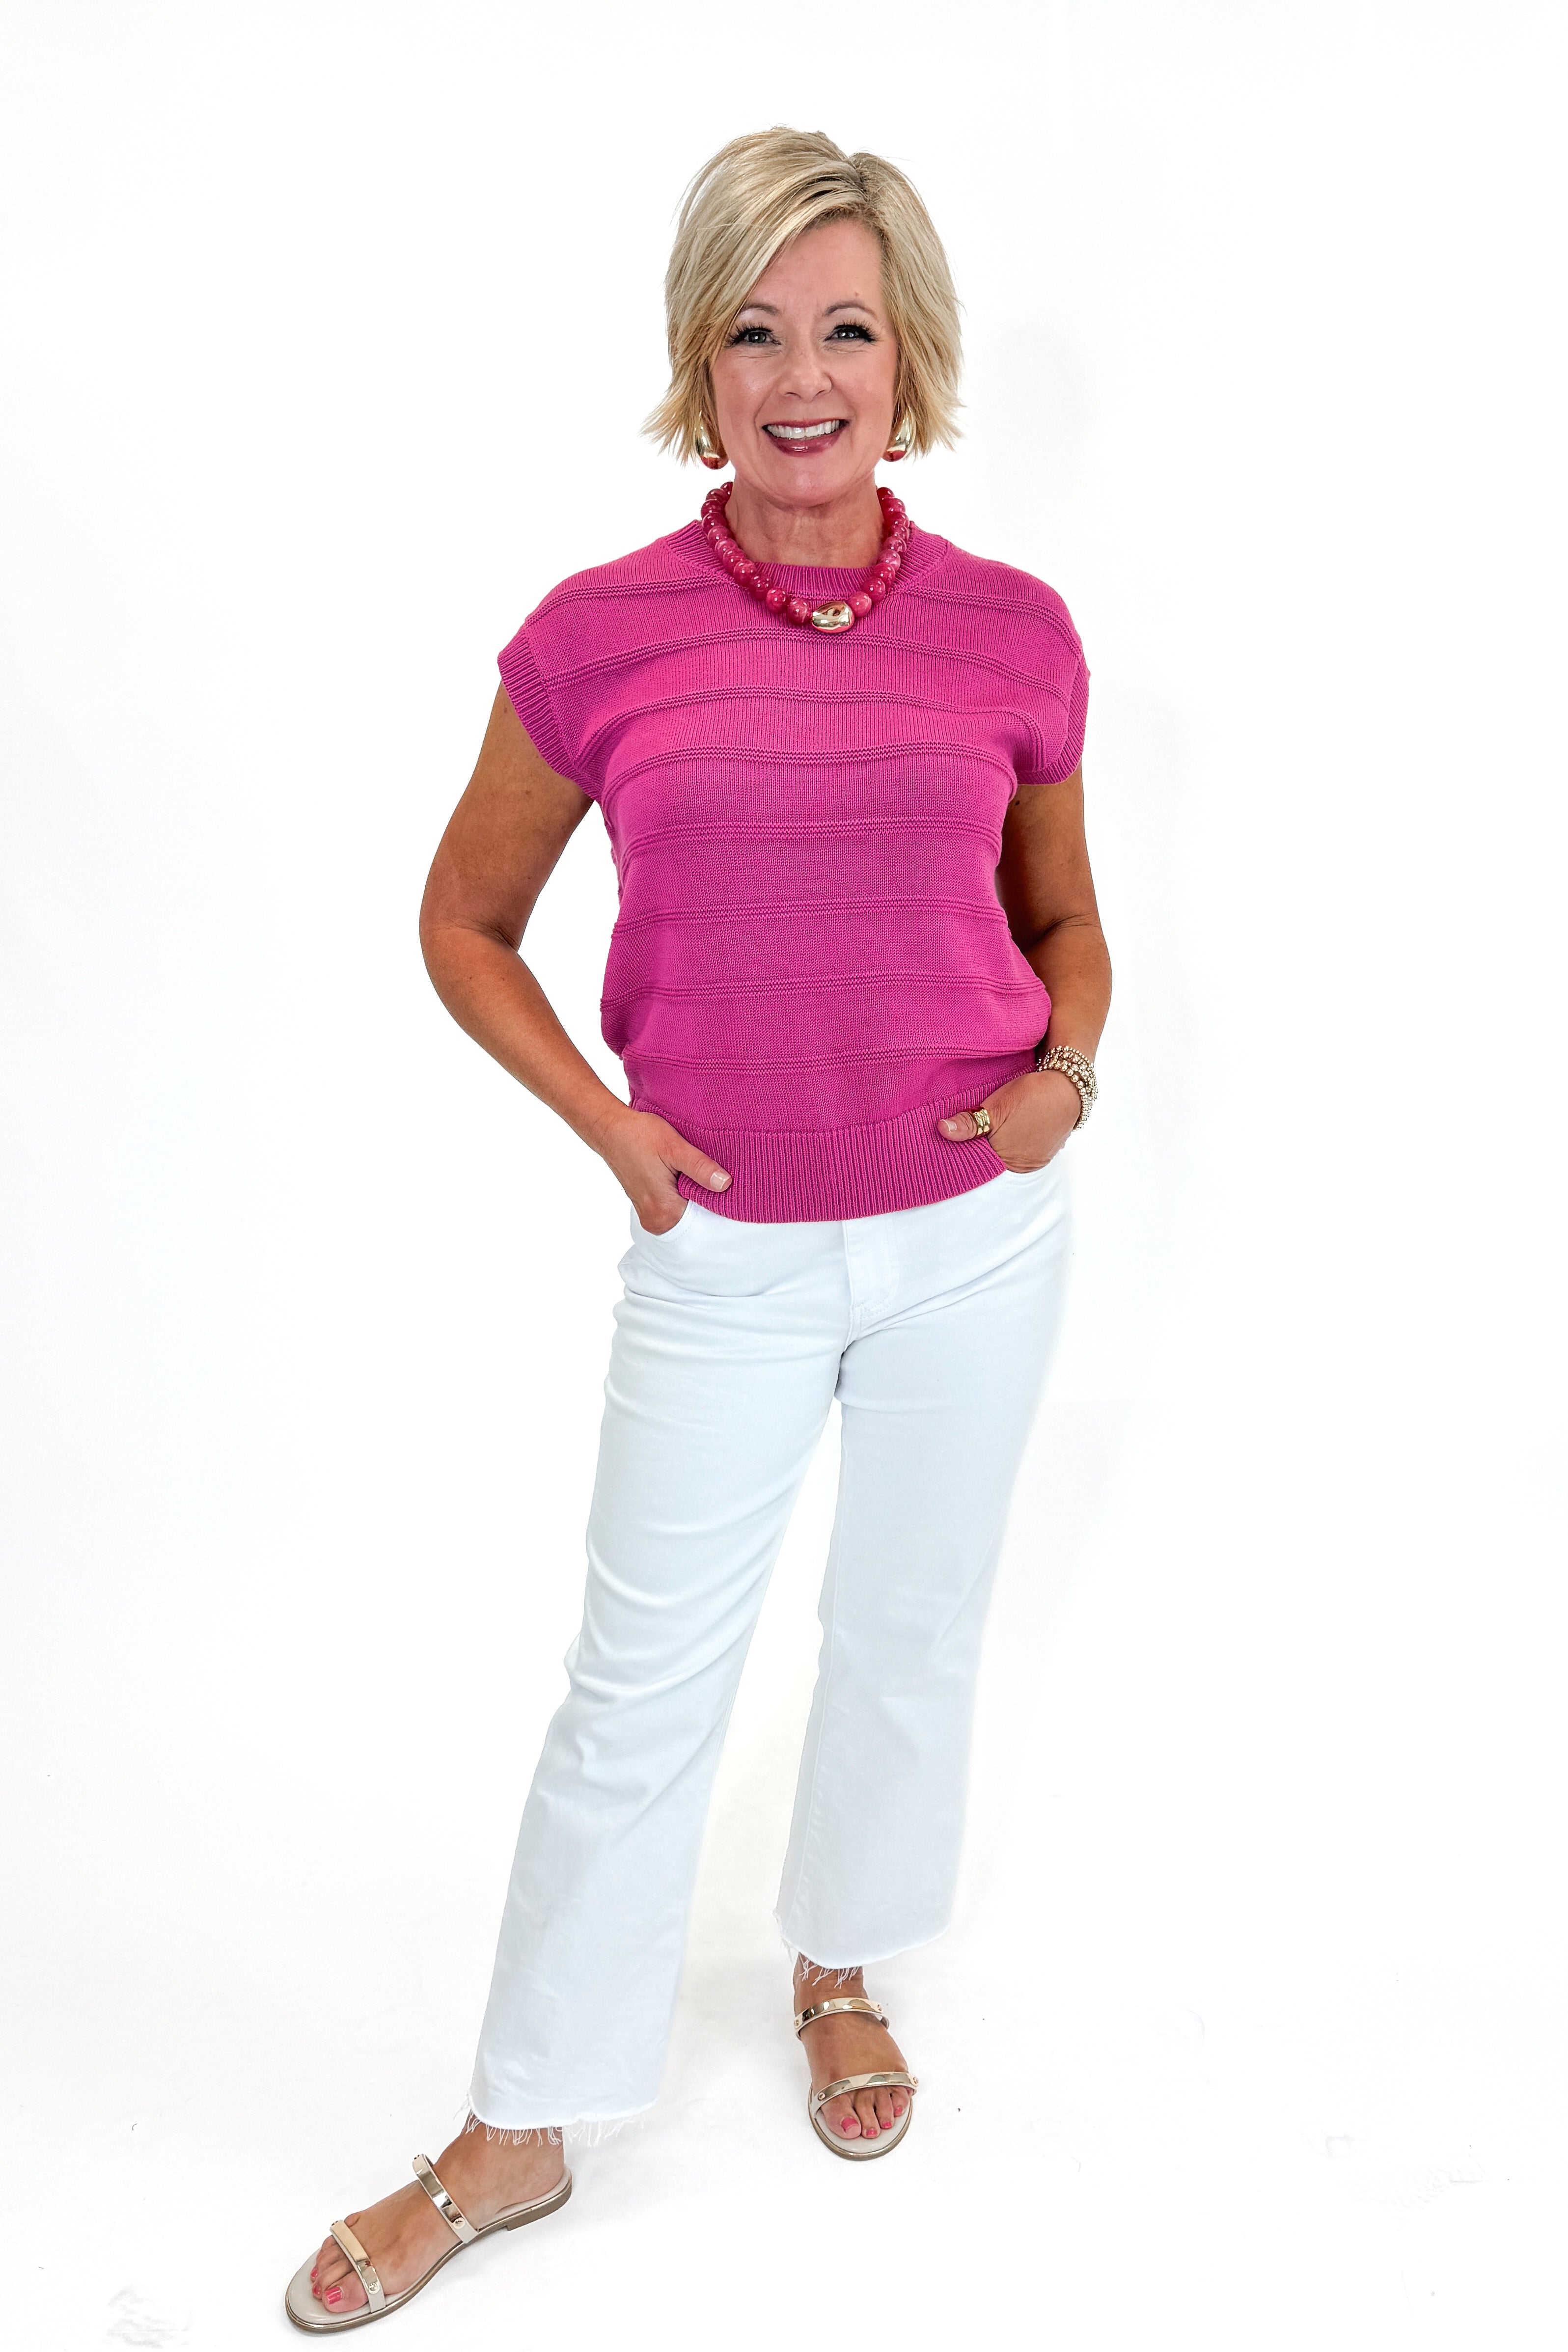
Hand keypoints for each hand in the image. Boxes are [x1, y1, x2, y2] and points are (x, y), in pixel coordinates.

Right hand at [592, 1106, 730, 1233]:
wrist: (611, 1129)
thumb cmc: (640, 1136)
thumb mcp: (675, 1148)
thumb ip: (701, 1168)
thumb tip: (725, 1184)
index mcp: (664, 1212)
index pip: (705, 1218)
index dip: (718, 1199)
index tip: (724, 1181)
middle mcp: (655, 1220)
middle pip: (696, 1217)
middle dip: (706, 1196)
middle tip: (711, 1172)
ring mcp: (650, 1214)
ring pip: (686, 1210)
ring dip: (694, 1193)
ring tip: (693, 1170)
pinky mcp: (648, 1206)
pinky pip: (675, 1206)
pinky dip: (683, 1192)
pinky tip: (683, 1174)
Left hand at [938, 1069, 1079, 1171]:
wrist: (1069, 1086)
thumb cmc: (1031, 1097)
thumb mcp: (995, 1108)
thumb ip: (968, 1124)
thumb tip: (942, 1130)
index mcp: (1006, 1161)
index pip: (977, 1163)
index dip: (964, 1151)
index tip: (953, 1141)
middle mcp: (1022, 1166)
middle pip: (993, 1161)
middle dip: (980, 1148)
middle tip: (968, 1132)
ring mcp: (1037, 1159)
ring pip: (1008, 1155)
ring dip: (999, 1144)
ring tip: (991, 1129)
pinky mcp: (1047, 1149)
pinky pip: (1024, 1149)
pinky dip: (1015, 1141)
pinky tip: (1010, 1129)